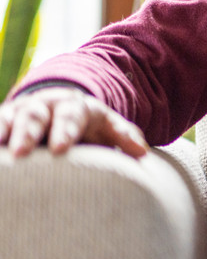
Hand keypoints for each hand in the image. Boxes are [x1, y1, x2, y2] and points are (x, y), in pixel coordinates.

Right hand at [0, 87, 148, 158]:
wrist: (61, 108)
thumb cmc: (88, 125)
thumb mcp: (107, 126)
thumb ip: (123, 136)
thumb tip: (142, 152)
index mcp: (74, 106)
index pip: (70, 116)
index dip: (65, 131)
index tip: (61, 149)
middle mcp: (43, 105)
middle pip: (35, 115)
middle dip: (27, 133)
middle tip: (21, 153)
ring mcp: (19, 112)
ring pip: (8, 119)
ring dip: (2, 132)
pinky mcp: (3, 121)